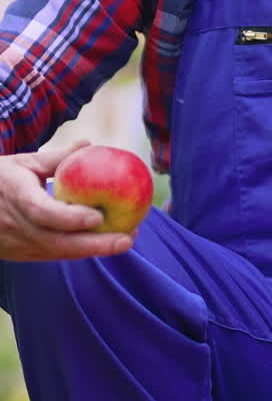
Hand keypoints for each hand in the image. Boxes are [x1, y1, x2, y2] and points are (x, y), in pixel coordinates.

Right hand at [0, 142, 134, 261]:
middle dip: (95, 244)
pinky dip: (79, 251)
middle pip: (58, 243)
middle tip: (128, 238)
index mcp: (14, 196)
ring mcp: (17, 244)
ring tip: (124, 241)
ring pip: (58, 254)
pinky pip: (53, 255)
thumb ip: (55, 158)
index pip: (43, 213)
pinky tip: (104, 244)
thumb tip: (89, 145)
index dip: (70, 218)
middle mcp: (15, 225)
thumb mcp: (22, 163)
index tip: (98, 216)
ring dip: (92, 250)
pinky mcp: (20, 255)